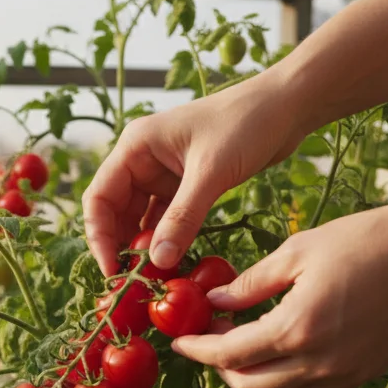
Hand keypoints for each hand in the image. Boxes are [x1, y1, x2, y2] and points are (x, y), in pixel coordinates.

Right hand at [83, 73, 306, 274]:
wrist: (289, 105)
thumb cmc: (247, 123)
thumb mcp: (211, 172)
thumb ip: (183, 218)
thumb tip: (157, 262)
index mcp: (136, 146)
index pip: (99, 197)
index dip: (100, 236)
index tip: (113, 270)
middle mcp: (143, 159)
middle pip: (116, 211)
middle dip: (122, 246)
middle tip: (134, 282)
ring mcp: (164, 173)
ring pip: (141, 218)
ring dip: (145, 246)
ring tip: (154, 278)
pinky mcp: (186, 184)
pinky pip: (167, 219)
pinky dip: (168, 240)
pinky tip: (174, 262)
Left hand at [171, 200, 387, 387]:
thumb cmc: (369, 239)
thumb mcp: (299, 251)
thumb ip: (251, 283)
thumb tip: (214, 303)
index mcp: (298, 329)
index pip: (229, 356)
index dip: (198, 351)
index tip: (180, 342)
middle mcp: (319, 363)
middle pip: (248, 387)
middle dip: (220, 367)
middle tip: (212, 337)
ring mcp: (344, 375)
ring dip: (251, 380)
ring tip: (244, 345)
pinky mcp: (364, 375)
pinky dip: (284, 384)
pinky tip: (281, 352)